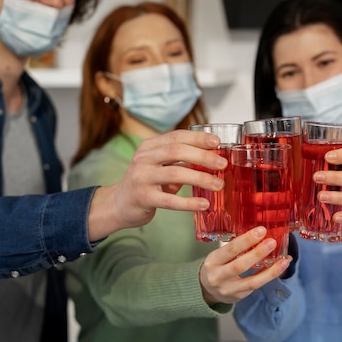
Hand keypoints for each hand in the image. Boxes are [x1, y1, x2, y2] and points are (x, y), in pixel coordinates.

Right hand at [88, 130, 227, 240]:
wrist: (119, 204)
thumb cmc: (146, 183)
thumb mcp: (161, 166)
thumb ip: (181, 160)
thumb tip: (214, 157)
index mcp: (150, 146)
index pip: (177, 136)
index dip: (198, 138)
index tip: (217, 142)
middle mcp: (144, 159)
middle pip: (177, 151)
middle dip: (203, 156)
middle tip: (223, 164)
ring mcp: (142, 178)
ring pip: (175, 173)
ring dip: (201, 178)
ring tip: (218, 185)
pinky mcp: (143, 198)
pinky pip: (169, 200)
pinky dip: (188, 203)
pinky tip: (203, 204)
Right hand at [199, 227, 291, 304]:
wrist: (206, 290)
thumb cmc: (217, 265)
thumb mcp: (219, 255)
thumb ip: (235, 248)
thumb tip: (261, 234)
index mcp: (213, 261)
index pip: (230, 249)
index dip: (246, 240)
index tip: (261, 230)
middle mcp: (219, 277)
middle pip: (240, 266)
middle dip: (258, 254)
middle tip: (272, 242)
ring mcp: (229, 289)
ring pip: (252, 282)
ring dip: (270, 271)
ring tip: (284, 260)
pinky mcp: (239, 297)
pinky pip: (256, 286)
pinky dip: (269, 276)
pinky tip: (280, 267)